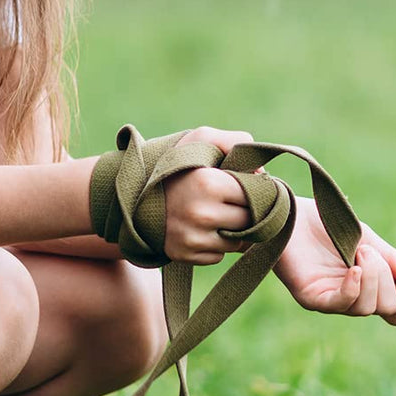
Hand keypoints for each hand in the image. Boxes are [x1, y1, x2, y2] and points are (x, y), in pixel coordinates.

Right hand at [162, 127, 254, 263]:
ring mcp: (192, 237)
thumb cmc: (177, 164)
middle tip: (228, 201)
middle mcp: (201, 213)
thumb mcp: (202, 138)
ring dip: (231, 231)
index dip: (252, 190)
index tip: (242, 185)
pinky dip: (214, 246)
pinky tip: (200, 229)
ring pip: (237, 243)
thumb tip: (262, 174)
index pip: (254, 195)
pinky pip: (218, 256)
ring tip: (213, 214)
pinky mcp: (184, 255)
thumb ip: (237, 142)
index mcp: (209, 183)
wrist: (134, 194)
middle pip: (249, 222)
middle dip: (244, 212)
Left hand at [274, 197, 395, 324]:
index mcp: (367, 287)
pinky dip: (353, 288)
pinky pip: (340, 304)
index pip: (395, 311)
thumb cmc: (327, 224)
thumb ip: (392, 260)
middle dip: (386, 277)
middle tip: (367, 250)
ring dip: (371, 276)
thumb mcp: (368, 239)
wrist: (292, 212)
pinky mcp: (312, 297)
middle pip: (386, 308)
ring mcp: (331, 300)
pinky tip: (353, 269)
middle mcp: (350, 299)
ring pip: (366, 308)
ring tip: (359, 250)